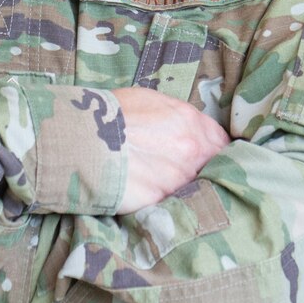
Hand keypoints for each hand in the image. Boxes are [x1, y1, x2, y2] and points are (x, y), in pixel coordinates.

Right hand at [111, 86, 229, 214]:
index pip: (221, 142)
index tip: (206, 155)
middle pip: (212, 165)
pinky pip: (171, 202)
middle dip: (202, 168)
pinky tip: (149, 193)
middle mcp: (191, 150)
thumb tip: (187, 126)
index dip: (214, 149)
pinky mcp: (161, 200)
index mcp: (190, 121)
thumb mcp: (148, 100)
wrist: (82, 140)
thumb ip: (177, 115)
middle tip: (183, 169)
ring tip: (161, 181)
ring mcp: (178, 178)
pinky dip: (164, 199)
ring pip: (192, 186)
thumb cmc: (111, 114)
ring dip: (182, 185)